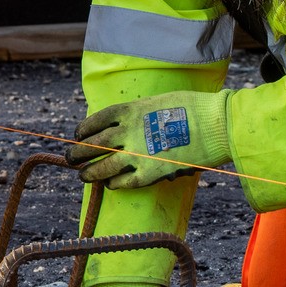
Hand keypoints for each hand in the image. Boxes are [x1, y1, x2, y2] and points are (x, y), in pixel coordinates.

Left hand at [66, 90, 231, 189]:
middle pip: (94, 144)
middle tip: (70, 158)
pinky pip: (124, 182)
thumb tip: (129, 125)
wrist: (215, 123)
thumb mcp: (159, 101)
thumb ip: (140, 114)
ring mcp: (137, 153)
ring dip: (90, 172)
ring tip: (83, 176)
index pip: (96, 120)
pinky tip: (110, 185)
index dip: (84, 129)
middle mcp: (128, 131)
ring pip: (103, 166)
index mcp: (130, 110)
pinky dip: (114, 184)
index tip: (78, 134)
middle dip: (78, 152)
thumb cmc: (192, 108)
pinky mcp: (150, 172)